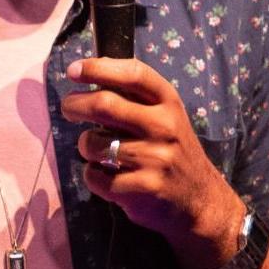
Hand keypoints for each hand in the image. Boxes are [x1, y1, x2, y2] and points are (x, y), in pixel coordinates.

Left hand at [61, 56, 245, 268]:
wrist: (199, 200)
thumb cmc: (172, 150)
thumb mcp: (166, 116)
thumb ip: (135, 95)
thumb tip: (93, 68)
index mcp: (169, 103)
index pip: (133, 74)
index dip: (98, 69)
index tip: (73, 71)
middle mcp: (164, 127)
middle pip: (104, 105)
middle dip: (75, 105)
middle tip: (69, 109)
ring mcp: (154, 158)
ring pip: (93, 144)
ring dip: (86, 146)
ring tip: (98, 151)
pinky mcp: (142, 188)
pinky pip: (95, 177)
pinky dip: (93, 176)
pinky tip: (108, 176)